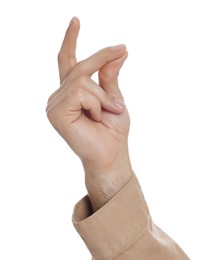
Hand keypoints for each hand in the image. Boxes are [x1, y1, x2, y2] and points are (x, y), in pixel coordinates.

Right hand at [46, 17, 132, 209]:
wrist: (111, 153)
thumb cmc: (113, 129)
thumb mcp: (114, 96)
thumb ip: (109, 75)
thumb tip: (120, 50)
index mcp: (73, 93)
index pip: (68, 62)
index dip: (71, 41)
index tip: (76, 21)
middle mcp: (60, 96)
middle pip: (79, 68)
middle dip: (102, 69)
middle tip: (117, 93)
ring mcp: (55, 104)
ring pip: (81, 80)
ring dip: (101, 97)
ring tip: (106, 114)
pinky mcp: (55, 112)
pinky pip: (79, 92)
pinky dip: (94, 104)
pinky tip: (94, 118)